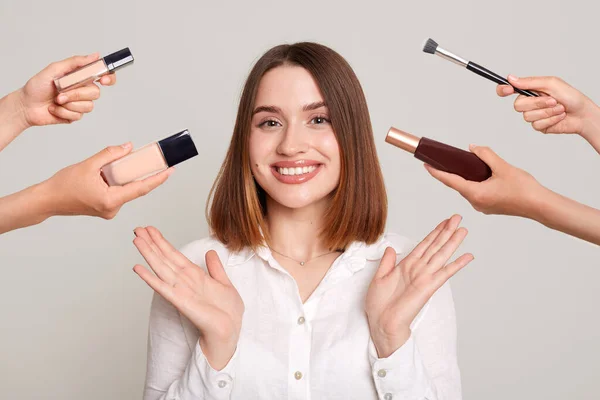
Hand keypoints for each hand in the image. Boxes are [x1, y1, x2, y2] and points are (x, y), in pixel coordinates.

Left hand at [16, 53, 116, 127]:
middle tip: (61, 93)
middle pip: (96, 93)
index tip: (103, 80)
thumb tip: (94, 55)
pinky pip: (78, 115)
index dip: (109, 77)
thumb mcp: (54, 69)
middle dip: (77, 93)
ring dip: (69, 104)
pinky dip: (63, 112)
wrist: (26, 106)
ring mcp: (80, 104)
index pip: (104, 75)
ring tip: (56, 101)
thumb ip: (74, 62)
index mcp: (80, 77)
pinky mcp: (75, 116)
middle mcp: (83, 90)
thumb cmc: (37, 86)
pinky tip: (54, 109)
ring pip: (88, 106)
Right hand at [45, 143, 171, 218]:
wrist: (47, 200)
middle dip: (143, 174)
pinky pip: (118, 193)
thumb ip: (110, 155)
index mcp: (110, 200)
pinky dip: (119, 182)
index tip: (171, 171)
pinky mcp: (105, 209)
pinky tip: (110, 174)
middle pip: (135, 189)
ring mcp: (109, 210)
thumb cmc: (63, 185)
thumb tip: (128, 147)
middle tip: (154, 161)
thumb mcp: (88, 165)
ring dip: (127, 177)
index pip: (141, 188)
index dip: (158, 179)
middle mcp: (112, 209)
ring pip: (126, 191)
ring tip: (121, 164)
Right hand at [133, 227, 244, 369]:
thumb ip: (215, 268)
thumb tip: (210, 252)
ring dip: (148, 253)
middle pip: (164, 257)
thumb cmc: (227, 311)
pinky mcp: (180, 301)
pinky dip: (149, 278)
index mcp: (194, 275)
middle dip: (151, 243)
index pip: (174, 254)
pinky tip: (138, 268)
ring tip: (136, 239)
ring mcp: (180, 290)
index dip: (162, 241)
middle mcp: (184, 281)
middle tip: (137, 228)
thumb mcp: (224, 283)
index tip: (150, 229)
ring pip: (161, 267)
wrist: (230, 330)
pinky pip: (162, 287)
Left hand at [366, 215, 472, 357]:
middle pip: (436, 246)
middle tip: (458, 218)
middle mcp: (418, 269)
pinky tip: (467, 256)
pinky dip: (456, 264)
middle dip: (446, 231)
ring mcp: (424, 277)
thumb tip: (390, 248)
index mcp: (406, 265)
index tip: (444, 222)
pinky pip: (444, 273)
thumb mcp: (379, 277)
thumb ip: (387, 262)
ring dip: (453, 242)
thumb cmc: (379, 304)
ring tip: (463, 230)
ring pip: (441, 255)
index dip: (434, 232)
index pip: (424, 245)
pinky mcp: (428, 287)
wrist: (381, 322)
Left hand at [424, 145, 542, 216]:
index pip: (450, 180)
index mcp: (475, 194)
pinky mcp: (489, 206)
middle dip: (451, 172)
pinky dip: (474, 183)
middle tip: (444, 160)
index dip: (436, 172)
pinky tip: (479, 174)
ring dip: (464, 177)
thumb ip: (485, 155)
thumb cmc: (524, 189)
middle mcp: (476, 202)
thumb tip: (473, 148)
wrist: (540, 206)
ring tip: (463, 164)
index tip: (426, 165)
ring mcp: (482, 206)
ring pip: (468, 189)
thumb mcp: (503, 167)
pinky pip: (476, 192)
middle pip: (458, 184)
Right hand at [497, 75, 598, 136]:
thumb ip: (530, 82)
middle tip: (552, 100)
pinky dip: (550, 119)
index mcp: (530, 90)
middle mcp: (529, 102)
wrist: (582, 114)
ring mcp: (533, 115)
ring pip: (527, 117)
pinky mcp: (539, 126)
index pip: (509, 89)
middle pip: (517, 105)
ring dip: (547, 112)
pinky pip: (536, 125)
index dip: (503, 89)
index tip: (507, 89)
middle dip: (537, 103)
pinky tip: (559, 116)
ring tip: (559, 108)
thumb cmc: (571, 96)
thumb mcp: (551, 84)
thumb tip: (511, 78)